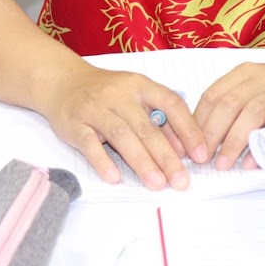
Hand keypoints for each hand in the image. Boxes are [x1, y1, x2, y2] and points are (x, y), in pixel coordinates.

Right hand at [35, 63, 208, 190]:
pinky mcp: (74, 124)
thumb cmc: (107, 93)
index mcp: (140, 85)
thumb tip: (183, 149)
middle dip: (166, 156)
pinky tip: (115, 178)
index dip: (188, 129)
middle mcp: (120, 94)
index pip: (171, 103)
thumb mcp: (136, 96)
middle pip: (146, 127)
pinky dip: (102, 161)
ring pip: (122, 136)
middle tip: (181, 180)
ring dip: (141, 162)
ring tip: (157, 183)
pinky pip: (89, 144)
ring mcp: (95, 108)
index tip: (201, 154)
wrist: (63, 82)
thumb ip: (159, 118)